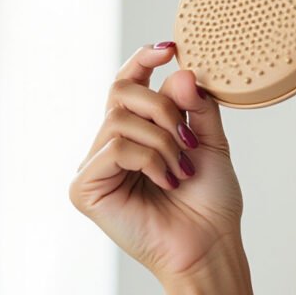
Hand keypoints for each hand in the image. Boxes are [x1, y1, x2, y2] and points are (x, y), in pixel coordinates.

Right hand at [68, 43, 244, 285]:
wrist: (210, 245)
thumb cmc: (210, 201)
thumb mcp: (209, 142)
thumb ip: (195, 106)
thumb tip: (180, 70)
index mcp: (136, 132)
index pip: (127, 83)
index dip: (142, 60)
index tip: (170, 49)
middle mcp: (109, 146)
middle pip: (120, 91)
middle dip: (163, 107)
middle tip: (189, 138)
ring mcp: (94, 166)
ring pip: (121, 120)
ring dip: (163, 141)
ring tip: (182, 170)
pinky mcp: (85, 188)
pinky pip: (116, 148)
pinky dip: (151, 160)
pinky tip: (168, 182)